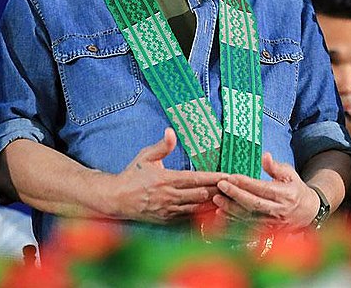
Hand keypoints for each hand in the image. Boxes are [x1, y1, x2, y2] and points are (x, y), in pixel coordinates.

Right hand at [105, 127, 224, 222]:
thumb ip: (162, 145)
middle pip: (201, 194)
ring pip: (197, 208)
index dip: (214, 178)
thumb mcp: (146, 156)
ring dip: (212, 203)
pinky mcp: (167, 220)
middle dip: (218, 190)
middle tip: (234, 185)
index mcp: (166, 179)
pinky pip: (189, 218)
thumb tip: (171, 131)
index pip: (196, 178)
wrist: (116, 199)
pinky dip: (201, 214)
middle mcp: (169, 196)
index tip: (228, 175)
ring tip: (228, 197)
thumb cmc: (132, 175)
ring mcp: (168, 210)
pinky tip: (212, 209)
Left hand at [212, 152, 319, 230]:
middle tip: (221, 185)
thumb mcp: (290, 174)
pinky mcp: (267, 232)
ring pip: (248, 217)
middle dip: (235, 194)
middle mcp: (278, 210)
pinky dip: (233, 223)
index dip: (246, 183)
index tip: (231, 176)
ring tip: (217, 200)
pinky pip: (247, 228)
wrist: (309, 213)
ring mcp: (272, 223)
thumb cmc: (296, 190)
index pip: (262, 188)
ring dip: (231, 209)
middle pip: (253, 203)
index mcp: (285, 194)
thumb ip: (275, 167)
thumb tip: (265, 156)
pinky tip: (221, 215)